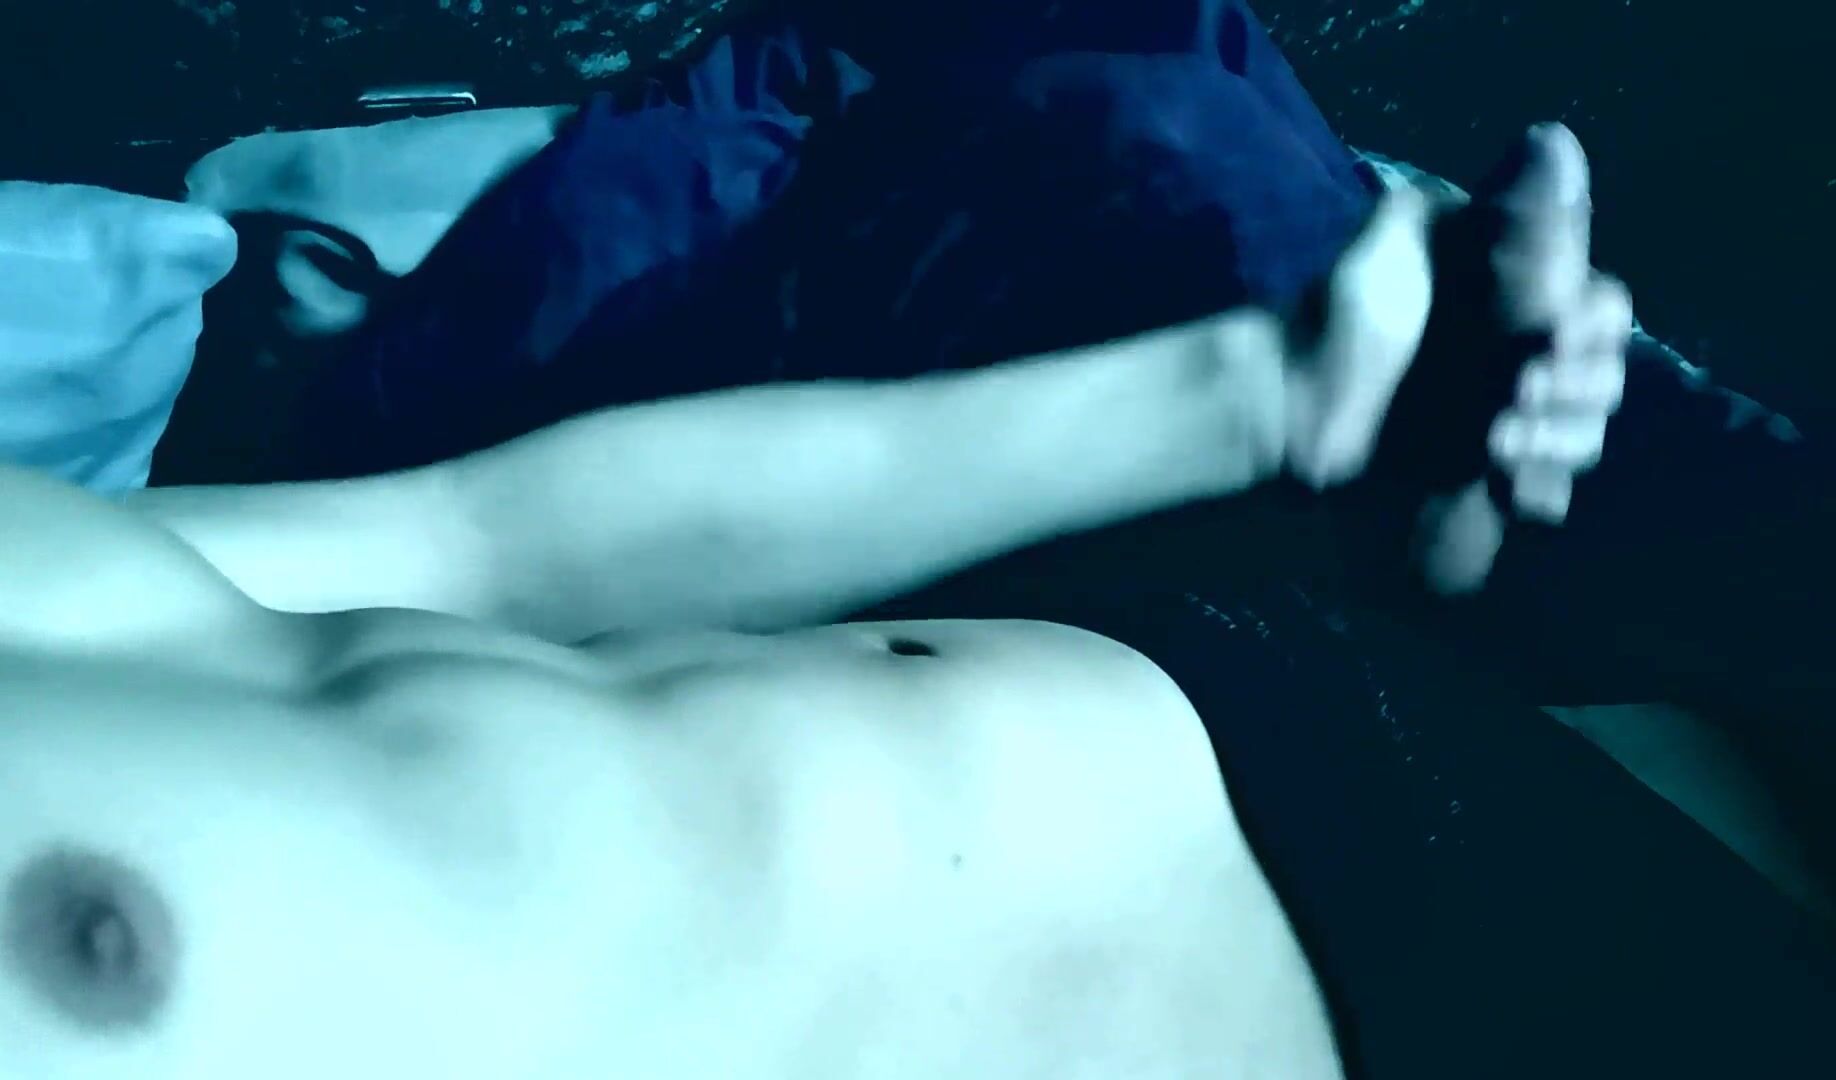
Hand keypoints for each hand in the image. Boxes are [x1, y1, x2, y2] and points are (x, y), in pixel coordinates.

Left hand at [1279, 124, 1630, 593]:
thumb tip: (1553, 140)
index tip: (1547, 334)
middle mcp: (1532, 360)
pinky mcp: (1485, 483)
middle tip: (1514, 393)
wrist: (1288, 403)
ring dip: (1555, 440)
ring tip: (1492, 442)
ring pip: (1582, 438)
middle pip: (1603, 379)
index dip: (1589, 325)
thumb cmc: (1344, 312)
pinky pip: (1547, 495)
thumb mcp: (1402, 240)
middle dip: (1574, 387)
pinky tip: (1507, 487)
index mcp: (1525, 299)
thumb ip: (1484, 203)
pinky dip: (1537, 490)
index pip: (1602, 311)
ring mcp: (1513, 425)